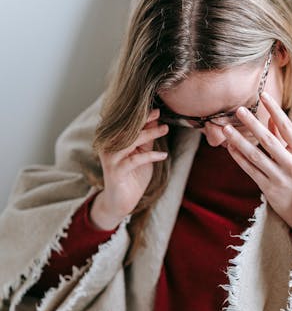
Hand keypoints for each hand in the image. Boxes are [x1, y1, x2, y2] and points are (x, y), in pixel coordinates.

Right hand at [91, 109, 168, 229]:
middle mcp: (108, 147)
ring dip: (149, 134)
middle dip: (144, 120)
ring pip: (130, 141)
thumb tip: (155, 121)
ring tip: (165, 129)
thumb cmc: (133, 176)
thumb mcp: (142, 154)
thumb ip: (146, 139)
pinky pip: (134, 160)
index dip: (141, 116)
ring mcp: (110, 159)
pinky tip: (163, 156)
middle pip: (127, 129)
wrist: (122, 201)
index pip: (127, 124)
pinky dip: (150, 156)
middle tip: (159, 113)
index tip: (156, 109)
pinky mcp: (115, 171)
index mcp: (113, 140)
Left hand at [223, 91, 291, 231]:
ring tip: (226, 128)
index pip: (287, 127)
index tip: (263, 95)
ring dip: (239, 141)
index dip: (275, 110)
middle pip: (268, 141)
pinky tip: (230, 146)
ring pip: (255, 156)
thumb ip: (285, 139)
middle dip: (252, 124)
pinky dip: (239, 157)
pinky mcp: (268, 189)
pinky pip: (250, 170)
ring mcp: (279, 178)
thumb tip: (271, 119)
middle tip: (239, 109)